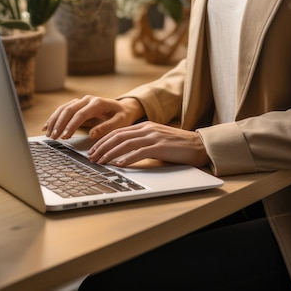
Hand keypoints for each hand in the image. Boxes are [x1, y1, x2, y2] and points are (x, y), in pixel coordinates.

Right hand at [42, 95, 143, 139]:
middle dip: (60, 124)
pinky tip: (47, 126)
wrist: (123, 108)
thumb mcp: (120, 122)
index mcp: (98, 103)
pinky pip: (63, 110)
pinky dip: (54, 117)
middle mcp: (88, 99)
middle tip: (54, 137)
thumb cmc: (122, 116)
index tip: (65, 136)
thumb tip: (92, 134)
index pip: (81, 114)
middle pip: (69, 110)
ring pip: (63, 108)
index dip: (72, 125)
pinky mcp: (77, 105)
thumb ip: (107, 128)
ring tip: (49, 135)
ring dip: (54, 121)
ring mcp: (81, 101)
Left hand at [88, 122, 209, 167]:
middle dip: (102, 147)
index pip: (119, 132)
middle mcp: (147, 129)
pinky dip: (127, 158)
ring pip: (125, 143)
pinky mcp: (160, 146)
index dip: (104, 141)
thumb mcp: (157, 140)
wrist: (199, 145)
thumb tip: (124, 154)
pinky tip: (119, 164)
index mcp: (145, 126)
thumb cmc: (178, 146)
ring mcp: (154, 137)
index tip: (94, 150)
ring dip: (110, 153)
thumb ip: (142, 143)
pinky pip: (140, 152)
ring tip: (100, 161)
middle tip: (91, 157)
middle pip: (118, 136)